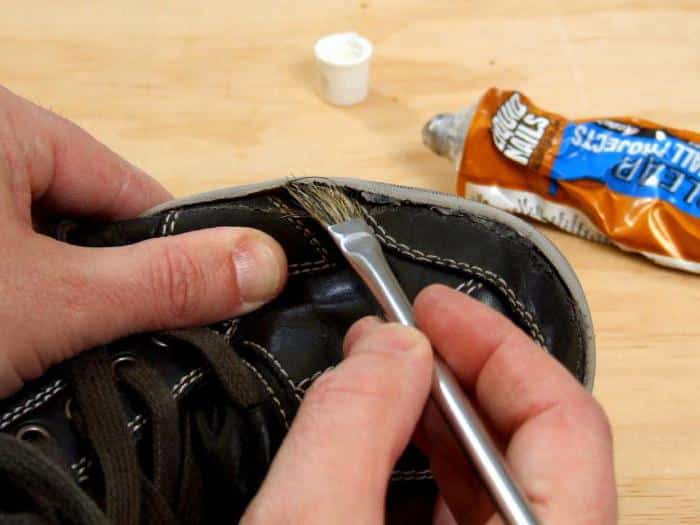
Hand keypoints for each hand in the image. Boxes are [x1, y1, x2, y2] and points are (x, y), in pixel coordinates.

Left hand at [0, 85, 286, 396]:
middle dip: (115, 282)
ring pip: (52, 246)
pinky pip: (14, 261)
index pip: (131, 188)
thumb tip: (265, 264)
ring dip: (71, 297)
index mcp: (5, 123)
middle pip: (93, 219)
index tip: (202, 305)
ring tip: (83, 349)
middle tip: (135, 340)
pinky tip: (33, 342)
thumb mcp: (53, 298)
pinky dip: (29, 300)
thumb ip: (162, 280)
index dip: (175, 249)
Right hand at [242, 284, 616, 523]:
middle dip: (462, 370)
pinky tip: (383, 441)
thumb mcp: (311, 523)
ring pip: (499, 472)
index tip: (435, 308)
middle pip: (535, 440)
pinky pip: (468, 505)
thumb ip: (350, 424)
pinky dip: (428, 460)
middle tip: (402, 332)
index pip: (564, 421)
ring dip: (442, 412)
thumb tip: (388, 342)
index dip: (499, 346)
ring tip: (385, 374)